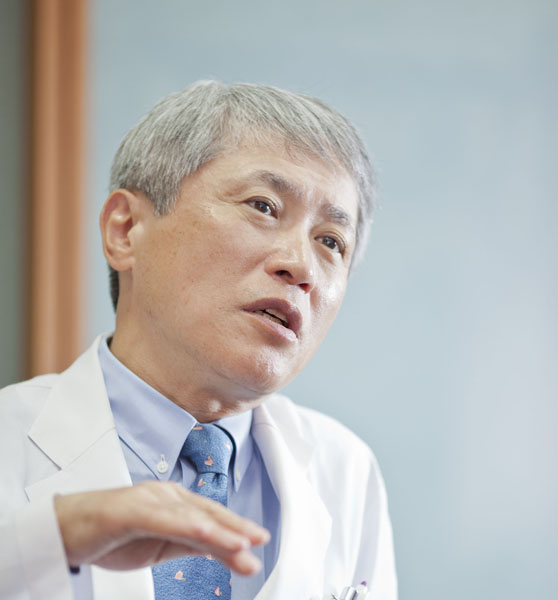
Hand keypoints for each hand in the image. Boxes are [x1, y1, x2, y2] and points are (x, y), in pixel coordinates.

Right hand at [54, 481, 269, 573]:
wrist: (66, 529)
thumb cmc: (112, 534)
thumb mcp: (159, 543)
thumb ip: (188, 542)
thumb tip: (220, 548)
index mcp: (173, 502)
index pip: (211, 517)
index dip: (236, 526)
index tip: (258, 540)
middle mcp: (166, 496)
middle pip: (207, 513)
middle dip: (236, 528)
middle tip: (261, 541)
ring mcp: (149, 500)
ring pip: (191, 517)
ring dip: (220, 531)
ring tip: (244, 544)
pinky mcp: (130, 509)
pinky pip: (164, 519)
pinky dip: (187, 526)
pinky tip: (206, 534)